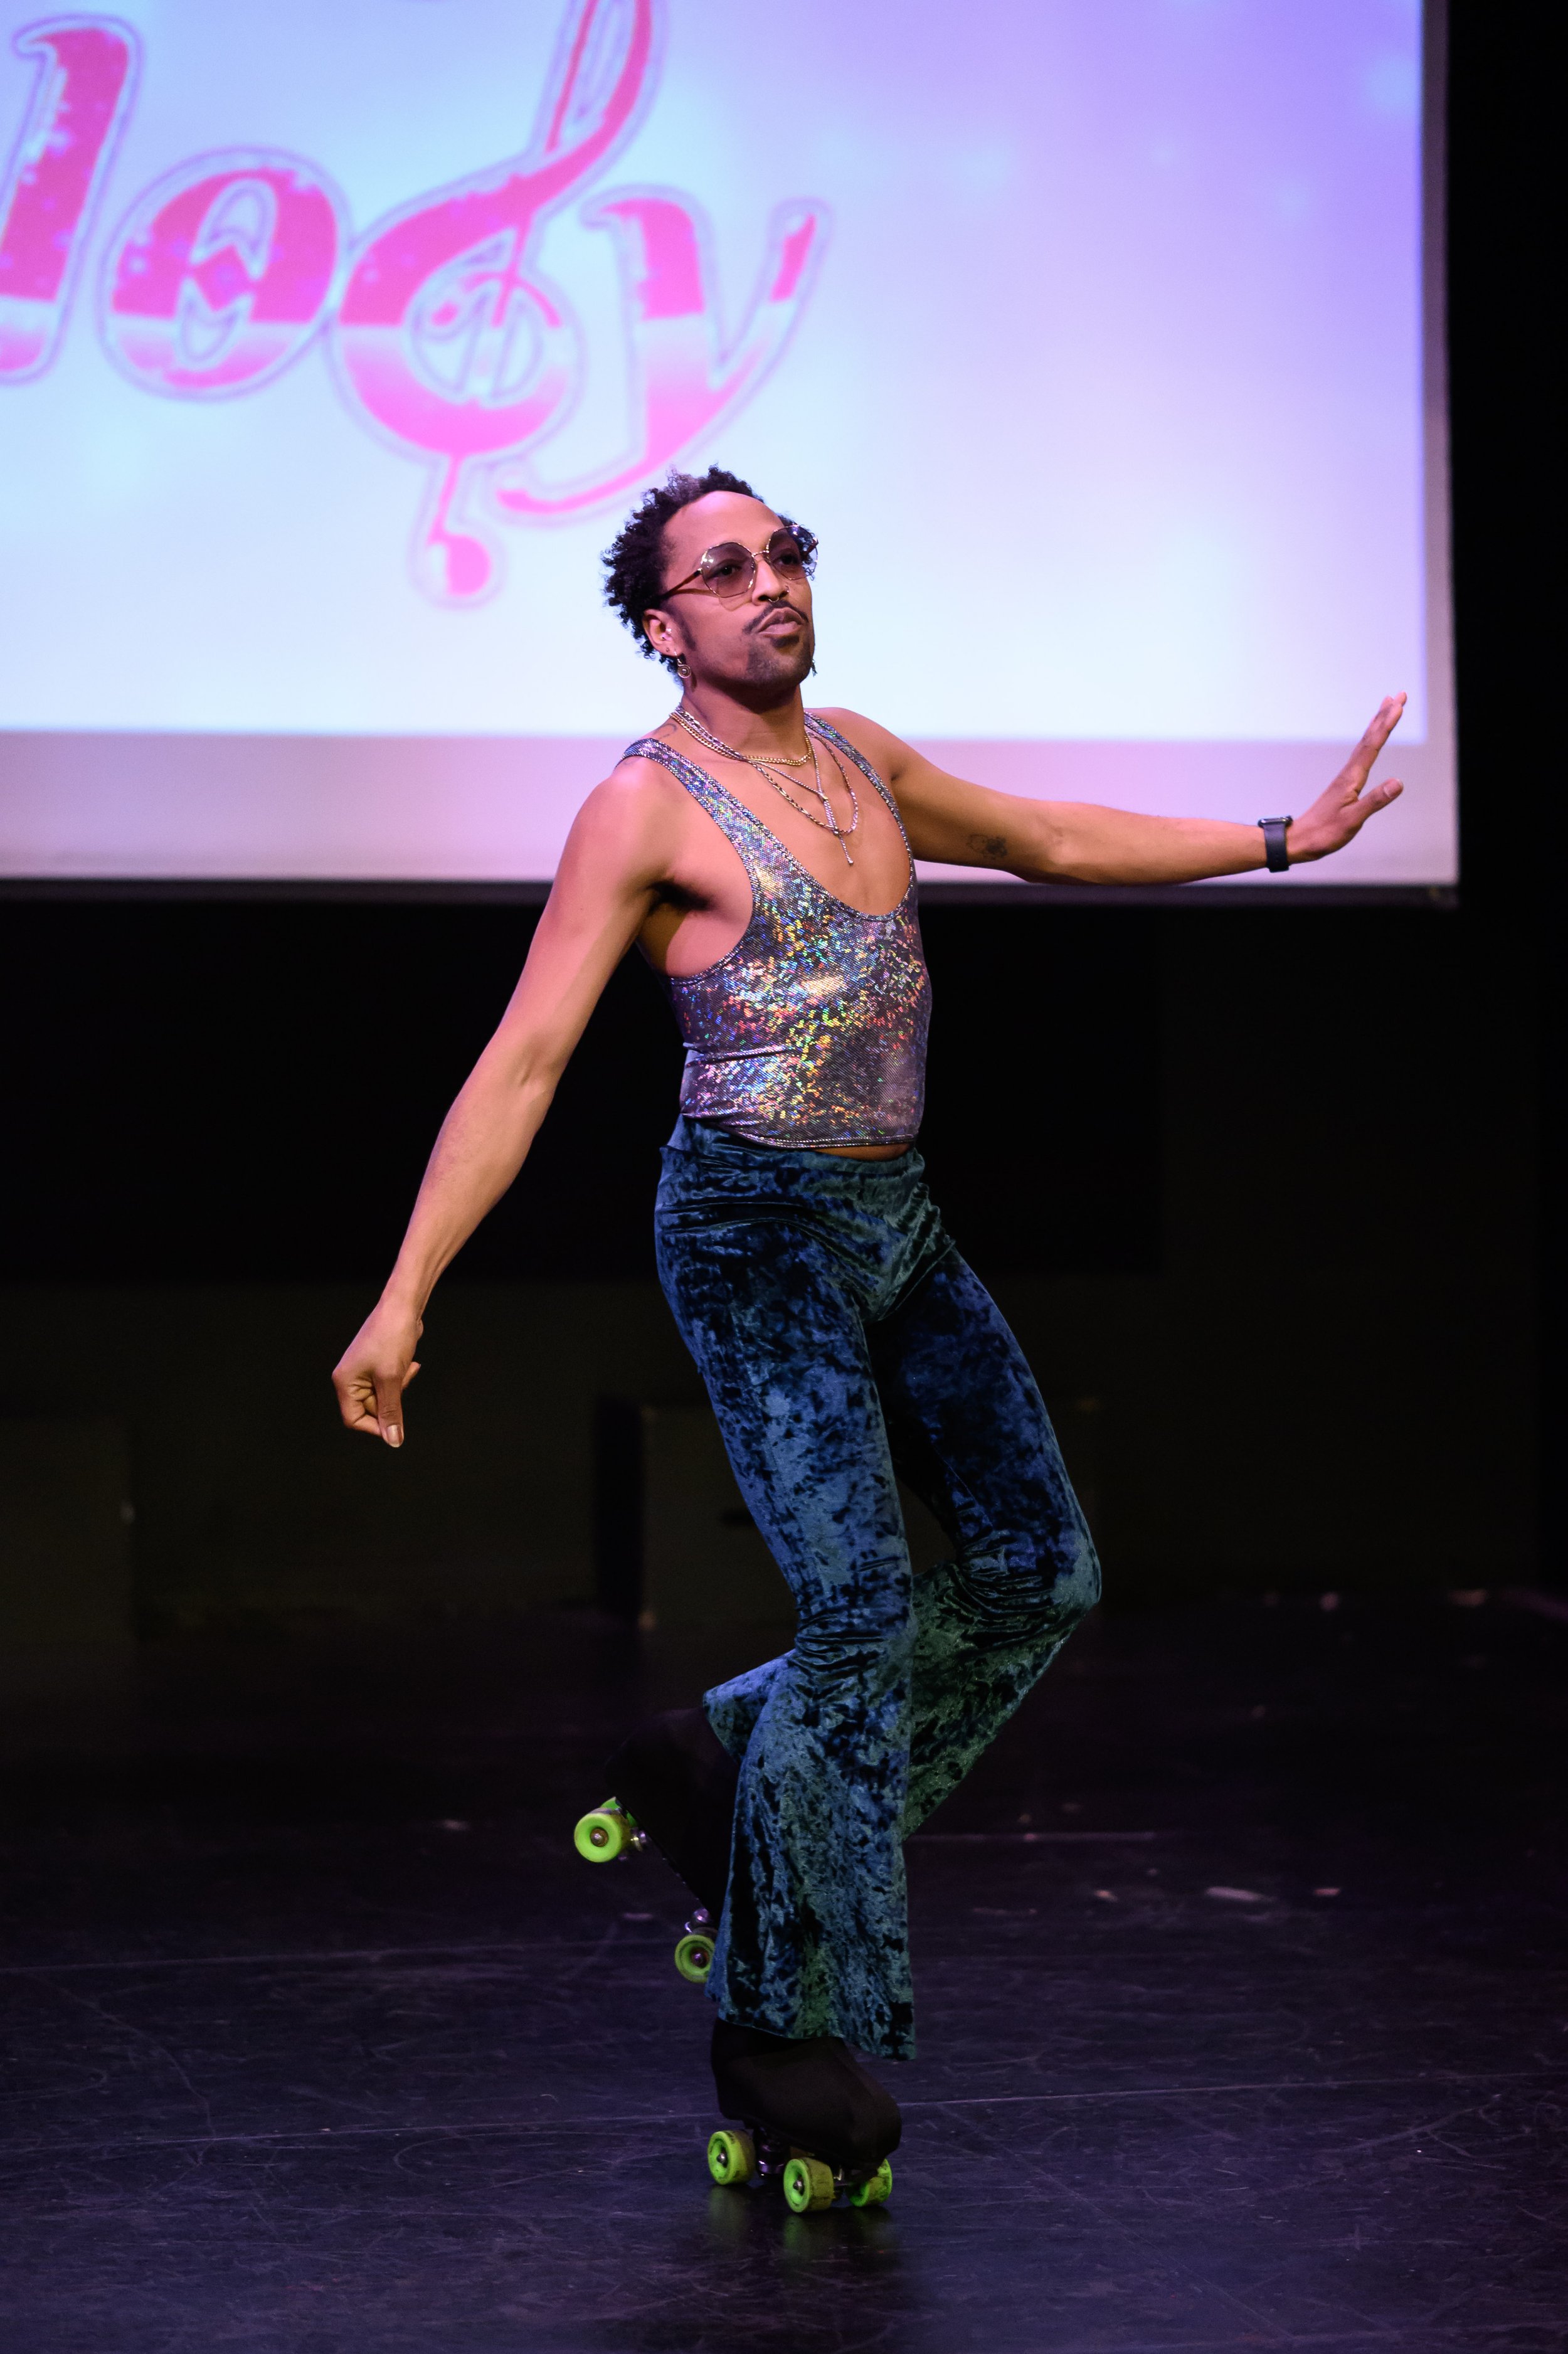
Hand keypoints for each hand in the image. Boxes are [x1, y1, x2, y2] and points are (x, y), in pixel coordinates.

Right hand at [332, 1301, 422, 1446]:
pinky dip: (401, 1377)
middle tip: (402, 1381)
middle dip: (391, 1400)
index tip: (395, 1423)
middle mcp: (350, 1378)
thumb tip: (393, 1440)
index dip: (375, 1426)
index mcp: (345, 1382)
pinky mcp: (377, 1364)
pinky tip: (409, 1363)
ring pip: (383, 1396)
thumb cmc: (392, 1338)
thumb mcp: (392, 1380)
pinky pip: (389, 1383)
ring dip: (399, 1388)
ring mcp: (364, 1370)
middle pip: (370, 1409)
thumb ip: (391, 1412)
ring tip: (405, 1368)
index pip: (354, 1419)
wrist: (402, 1306)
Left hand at [1287, 695, 1405, 862]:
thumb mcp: (1353, 820)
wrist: (1301, 841)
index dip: (1386, 724)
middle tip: (1400, 694)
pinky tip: (1373, 741)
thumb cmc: (1325, 833)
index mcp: (1352, 778)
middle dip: (1385, 714)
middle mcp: (1349, 772)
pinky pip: (1362, 754)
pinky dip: (1371, 741)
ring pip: (1366, 743)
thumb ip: (1375, 801)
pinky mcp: (1345, 784)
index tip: (1398, 704)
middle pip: (1370, 737)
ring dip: (1378, 723)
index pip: (1373, 745)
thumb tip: (1399, 783)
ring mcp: (1347, 777)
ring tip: (1388, 706)